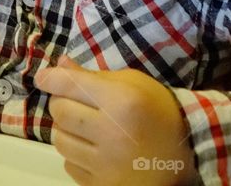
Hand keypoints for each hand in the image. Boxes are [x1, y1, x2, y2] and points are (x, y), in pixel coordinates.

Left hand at [34, 56, 196, 185]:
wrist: (188, 154)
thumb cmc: (158, 111)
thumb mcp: (131, 84)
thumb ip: (94, 75)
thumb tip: (60, 65)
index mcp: (121, 101)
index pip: (68, 85)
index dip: (50, 78)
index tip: (43, 78)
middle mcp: (112, 133)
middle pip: (59, 112)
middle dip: (62, 103)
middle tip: (75, 103)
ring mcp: (107, 164)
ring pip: (59, 140)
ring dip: (67, 131)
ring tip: (86, 128)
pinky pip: (70, 165)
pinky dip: (77, 155)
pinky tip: (95, 150)